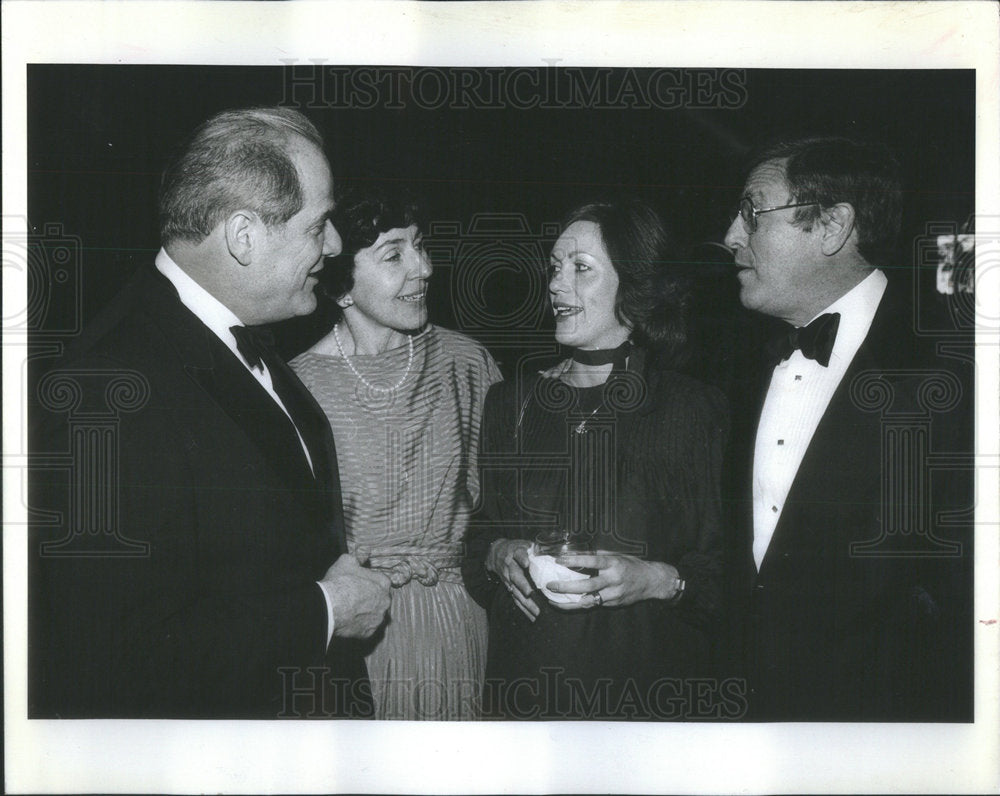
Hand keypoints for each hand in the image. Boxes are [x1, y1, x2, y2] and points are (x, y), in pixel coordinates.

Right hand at [321, 547, 390, 638]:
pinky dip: (360, 626)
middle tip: (354, 598)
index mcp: (383, 583)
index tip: (359, 584)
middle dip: (370, 599)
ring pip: (375, 615)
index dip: (369, 583)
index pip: (381, 582)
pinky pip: (366, 629)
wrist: (329, 606)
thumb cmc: (340, 581)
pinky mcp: (368, 633)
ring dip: (367, 613)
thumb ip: (359, 554)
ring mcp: (378, 619)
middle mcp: (385, 602)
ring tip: (351, 611)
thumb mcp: (347, 560)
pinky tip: (349, 621)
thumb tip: (365, 549)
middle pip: (380, 599)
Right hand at [486, 538, 539, 621]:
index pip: (519, 554)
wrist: (495, 553)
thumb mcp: (523, 543)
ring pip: (516, 591)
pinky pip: (515, 598)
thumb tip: (552, 553)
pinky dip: (523, 608)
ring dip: (525, 602)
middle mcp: (510, 566)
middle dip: (522, 585)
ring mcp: (508, 578)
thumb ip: (536, 548)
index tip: (526, 563)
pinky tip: (532, 617)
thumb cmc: (515, 548)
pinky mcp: (508, 587)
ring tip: (536, 612)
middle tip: (530, 593)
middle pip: (515, 576)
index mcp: (515, 553)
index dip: (522, 558)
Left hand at [545, 552, 680, 610]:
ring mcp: (614, 594)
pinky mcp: (613, 604)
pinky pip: (593, 605)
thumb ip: (599, 556)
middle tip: (550, 585)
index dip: (575, 560)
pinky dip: (579, 604)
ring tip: (552, 600)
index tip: (559, 560)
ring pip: (588, 601)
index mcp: (614, 563)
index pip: (592, 561)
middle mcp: (614, 580)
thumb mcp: (617, 556)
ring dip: (569, 601)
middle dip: (567, 586)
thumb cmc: (631, 565)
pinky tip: (566, 603)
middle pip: (588, 585)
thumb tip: (576, 554)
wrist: (651, 581)